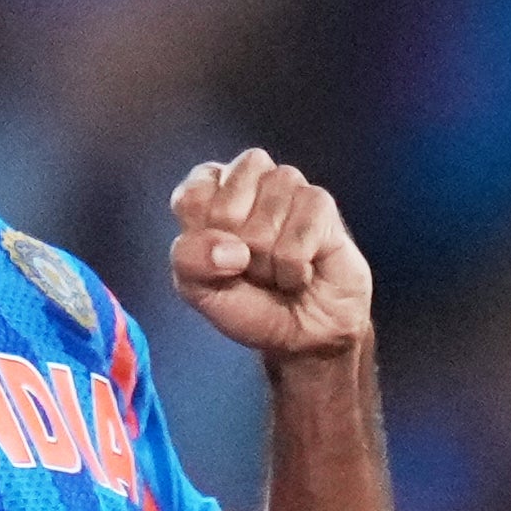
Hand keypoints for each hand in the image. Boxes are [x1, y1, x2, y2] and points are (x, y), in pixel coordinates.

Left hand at [170, 149, 371, 360]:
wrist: (305, 333)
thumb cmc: (252, 304)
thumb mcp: (199, 289)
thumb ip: (189, 259)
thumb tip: (229, 248)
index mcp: (209, 189)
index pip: (191, 198)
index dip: (202, 242)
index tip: (217, 259)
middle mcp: (248, 177)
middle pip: (225, 211)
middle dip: (236, 256)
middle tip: (251, 269)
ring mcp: (287, 184)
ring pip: (263, 226)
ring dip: (268, 265)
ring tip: (278, 269)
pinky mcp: (320, 202)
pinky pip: (296, 241)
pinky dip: (294, 270)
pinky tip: (302, 271)